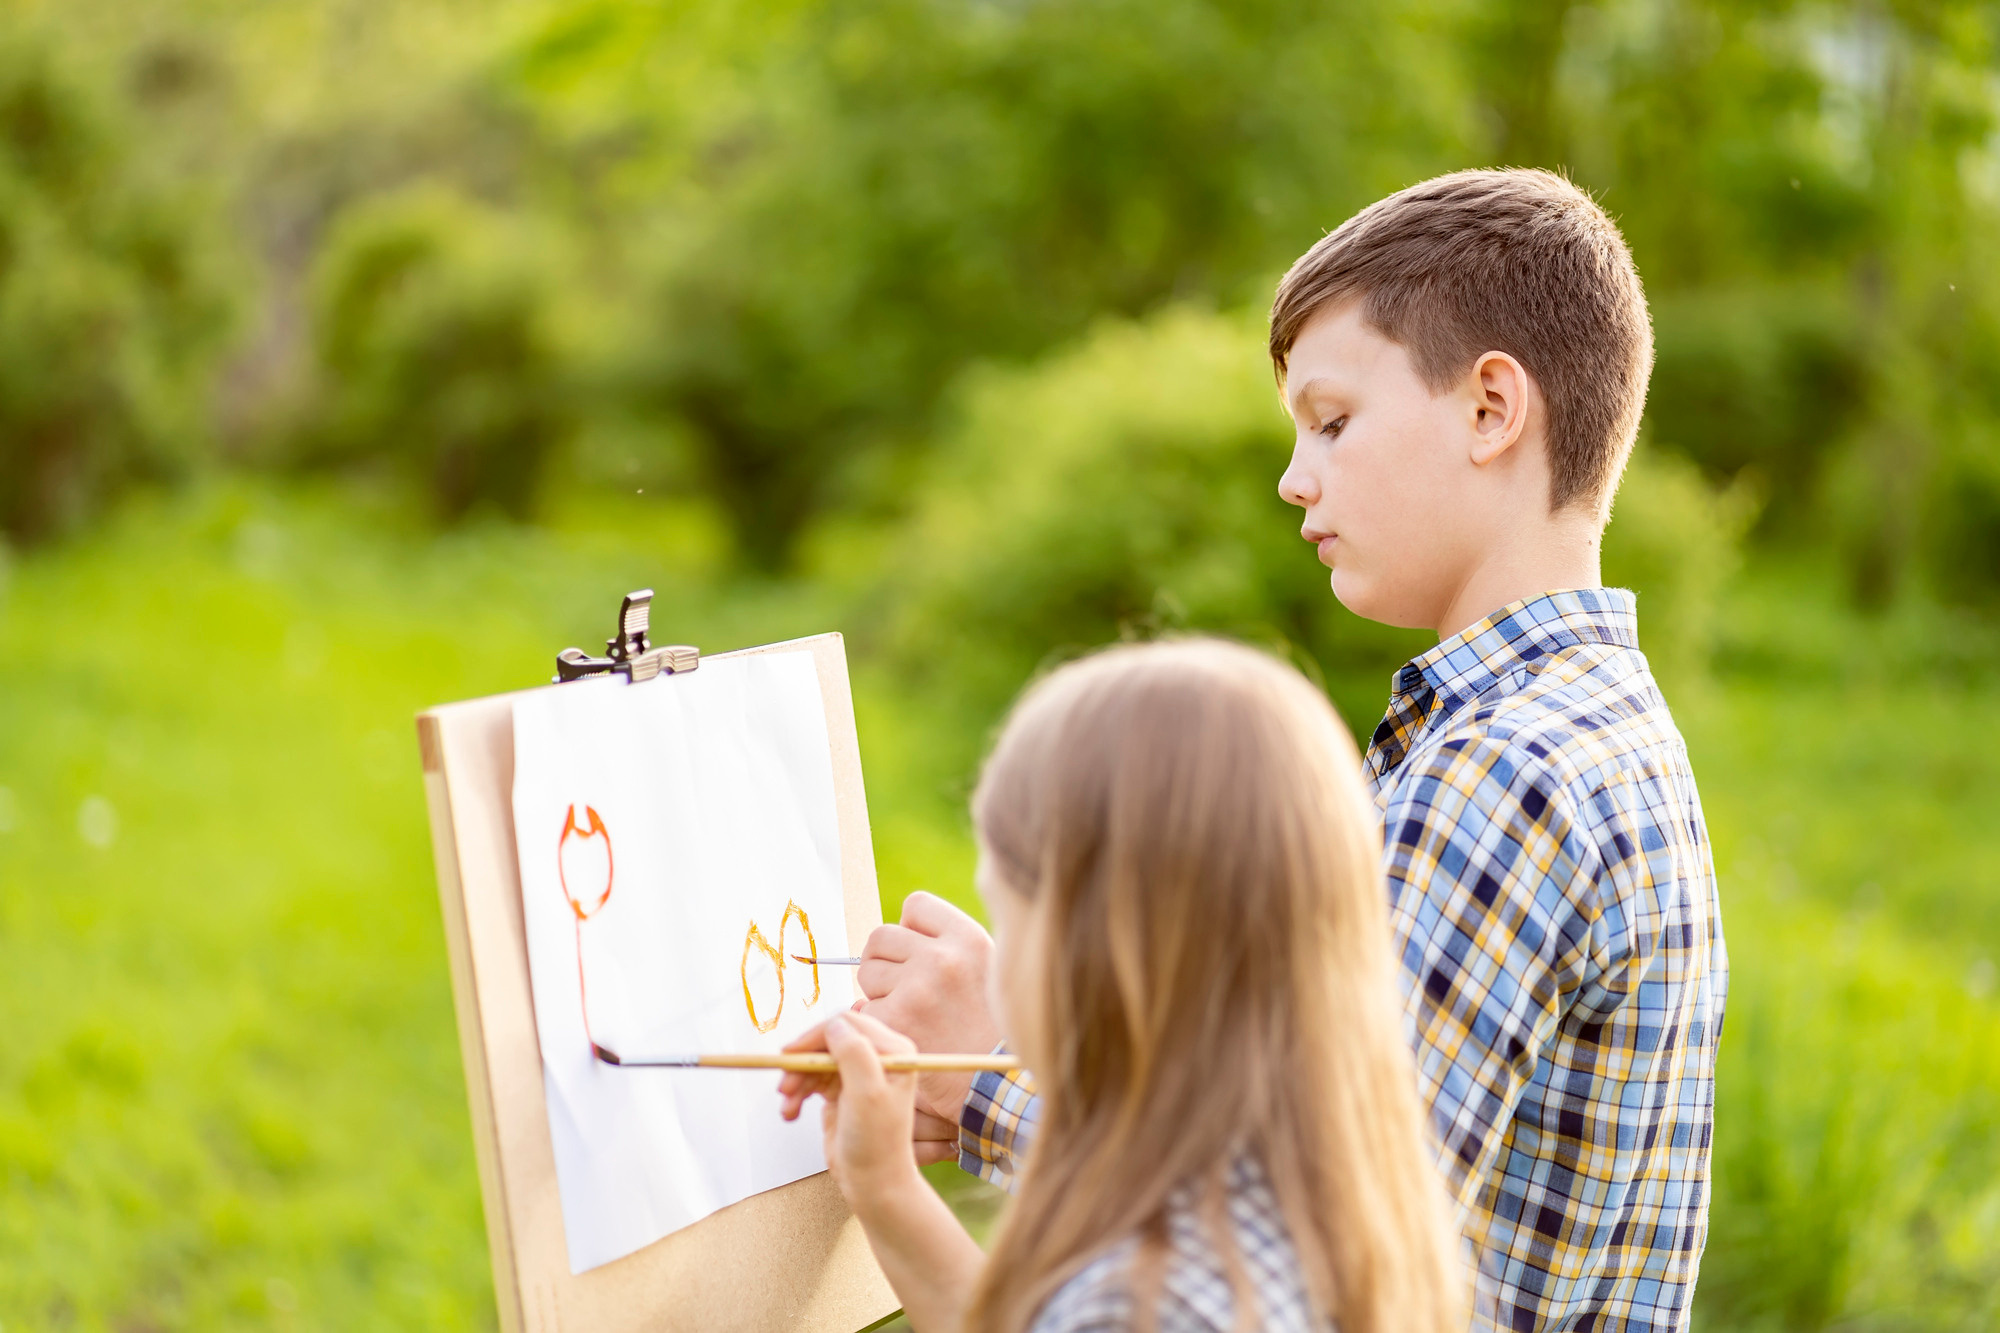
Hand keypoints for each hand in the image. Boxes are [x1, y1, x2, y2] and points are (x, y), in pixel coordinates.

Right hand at [777, 1013, 923, 1211]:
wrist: (873, 1182)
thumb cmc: (877, 1143)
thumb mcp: (868, 1095)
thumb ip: (854, 1055)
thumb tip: (833, 1025)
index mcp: (893, 1051)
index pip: (847, 1024)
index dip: (816, 1036)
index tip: (791, 1054)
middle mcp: (877, 1057)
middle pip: (827, 1041)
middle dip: (803, 1061)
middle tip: (784, 1085)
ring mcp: (858, 1074)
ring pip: (815, 1061)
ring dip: (796, 1080)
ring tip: (787, 1105)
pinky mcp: (840, 1091)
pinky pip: (811, 1080)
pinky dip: (797, 1094)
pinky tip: (790, 1113)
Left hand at [854, 891, 1002, 1122]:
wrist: (996, 1087)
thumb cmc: (992, 1030)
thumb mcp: (990, 971)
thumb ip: (951, 947)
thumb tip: (905, 930)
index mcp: (969, 939)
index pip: (915, 906)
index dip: (912, 929)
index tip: (920, 953)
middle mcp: (942, 958)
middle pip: (881, 936)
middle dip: (886, 960)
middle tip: (906, 989)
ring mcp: (915, 989)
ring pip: (867, 971)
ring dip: (878, 992)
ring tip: (910, 1015)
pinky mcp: (893, 1020)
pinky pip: (862, 1009)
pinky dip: (874, 1023)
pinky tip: (902, 1036)